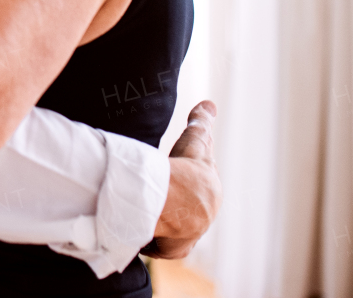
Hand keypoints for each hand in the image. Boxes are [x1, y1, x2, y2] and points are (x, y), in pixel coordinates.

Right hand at [144, 100, 220, 258]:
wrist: (175, 202)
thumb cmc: (185, 169)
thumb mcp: (194, 140)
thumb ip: (201, 122)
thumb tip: (209, 103)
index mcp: (210, 192)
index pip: (197, 186)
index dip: (182, 179)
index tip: (170, 178)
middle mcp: (204, 216)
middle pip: (186, 208)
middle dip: (173, 203)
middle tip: (153, 195)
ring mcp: (190, 235)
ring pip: (174, 228)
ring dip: (162, 223)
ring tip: (144, 213)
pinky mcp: (175, 250)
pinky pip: (162, 246)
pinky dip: (152, 241)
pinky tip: (141, 234)